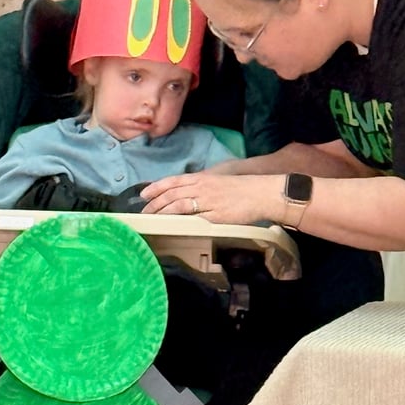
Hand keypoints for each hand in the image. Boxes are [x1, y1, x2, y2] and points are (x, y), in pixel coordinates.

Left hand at [140, 171, 281, 224]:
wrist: (261, 193)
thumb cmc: (242, 187)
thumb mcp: (218, 180)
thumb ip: (202, 186)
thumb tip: (188, 193)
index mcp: (201, 178)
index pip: (173, 181)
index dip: (156, 187)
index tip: (143, 194)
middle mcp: (201, 188)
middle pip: (172, 194)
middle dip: (155, 204)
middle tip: (143, 212)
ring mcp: (207, 202)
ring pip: (179, 206)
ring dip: (163, 213)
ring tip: (152, 220)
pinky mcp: (215, 216)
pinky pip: (194, 219)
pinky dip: (180, 222)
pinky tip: (171, 226)